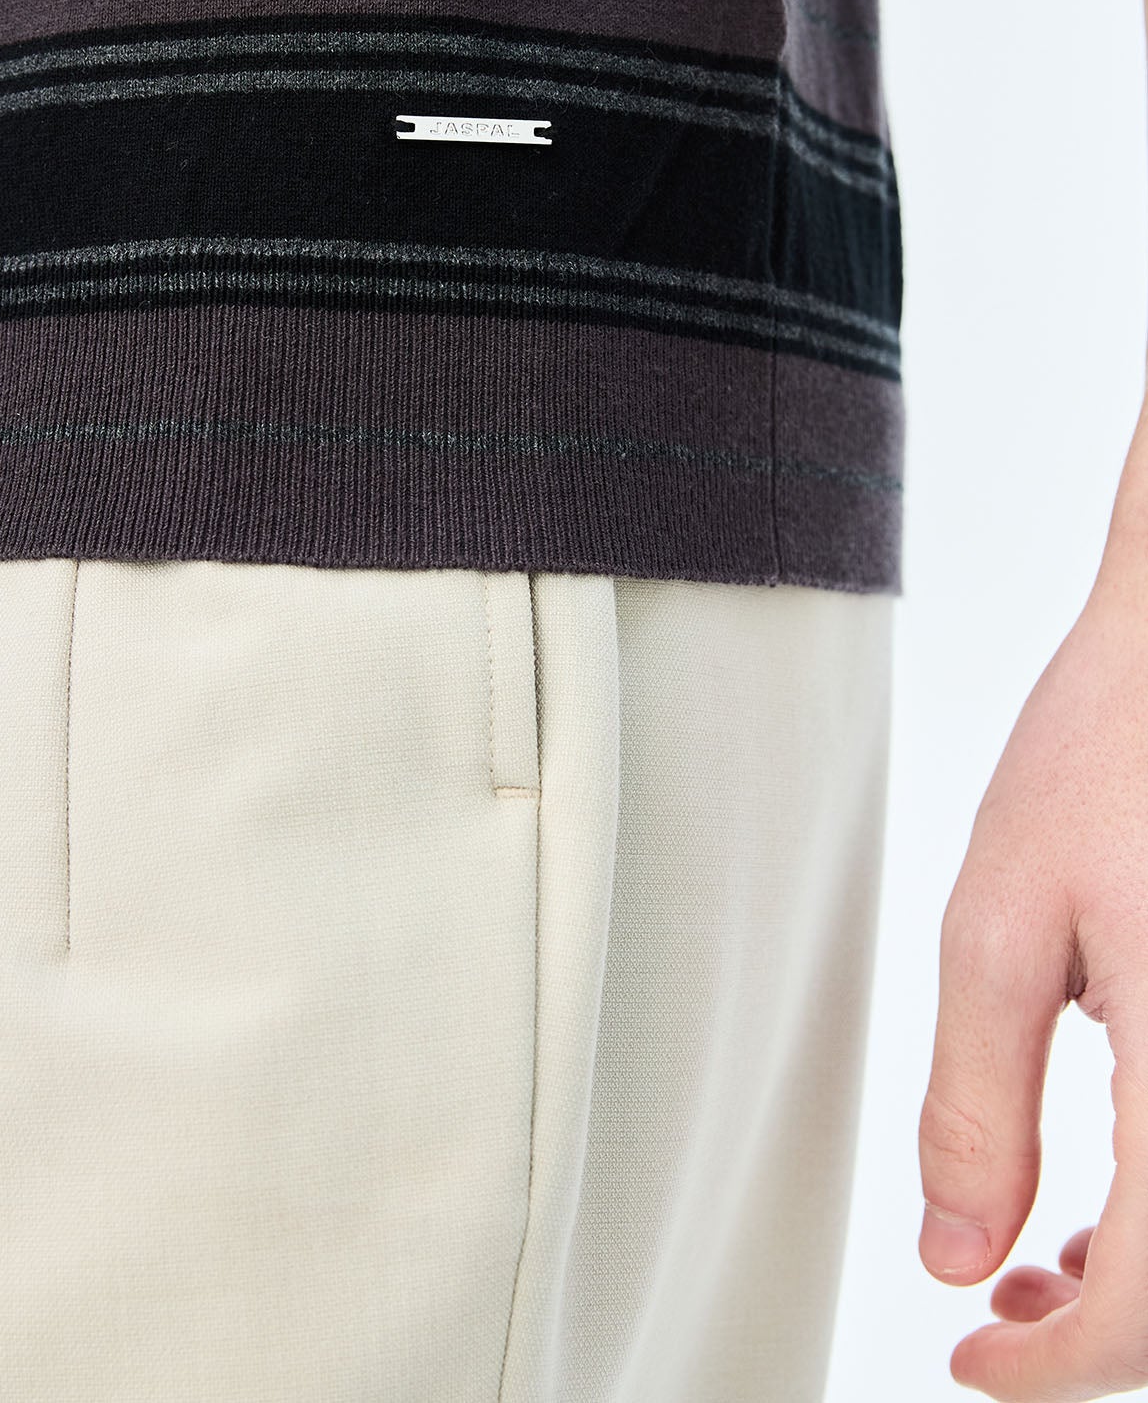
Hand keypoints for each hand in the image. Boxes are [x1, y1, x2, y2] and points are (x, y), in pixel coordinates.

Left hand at [917, 547, 1147, 1399]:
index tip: (971, 1367)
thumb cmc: (1112, 748)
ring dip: (1145, 1286)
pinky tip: (1117, 1192)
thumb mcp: (1000, 925)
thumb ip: (976, 1107)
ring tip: (1041, 1259)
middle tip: (997, 1319)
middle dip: (1101, 1341)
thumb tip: (960, 1257)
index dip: (1052, 1375)